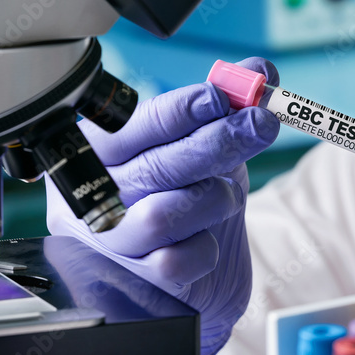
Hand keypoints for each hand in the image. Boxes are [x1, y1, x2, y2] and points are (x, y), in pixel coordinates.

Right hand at [46, 58, 279, 354]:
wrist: (198, 279)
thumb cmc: (192, 201)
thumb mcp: (209, 149)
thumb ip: (228, 109)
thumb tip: (259, 71)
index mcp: (98, 154)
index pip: (128, 128)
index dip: (177, 112)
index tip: (221, 97)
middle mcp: (94, 198)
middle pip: (153, 167)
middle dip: (216, 141)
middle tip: (261, 124)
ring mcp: (111, 244)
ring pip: (161, 216)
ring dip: (212, 199)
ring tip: (227, 196)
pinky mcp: (136, 283)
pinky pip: (176, 261)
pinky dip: (206, 248)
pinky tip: (208, 241)